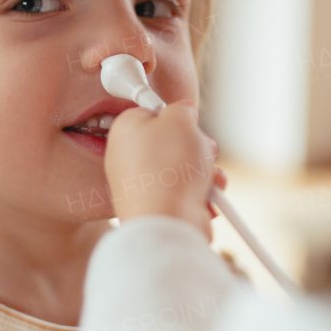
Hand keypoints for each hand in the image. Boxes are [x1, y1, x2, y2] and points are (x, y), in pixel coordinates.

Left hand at [104, 102, 220, 238]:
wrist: (166, 221)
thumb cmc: (169, 168)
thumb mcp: (180, 118)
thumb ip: (181, 109)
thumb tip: (182, 114)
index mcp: (124, 130)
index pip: (152, 112)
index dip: (175, 116)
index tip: (186, 121)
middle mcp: (126, 157)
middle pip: (171, 141)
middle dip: (196, 146)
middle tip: (201, 150)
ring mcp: (139, 185)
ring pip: (182, 168)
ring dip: (204, 171)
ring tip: (206, 177)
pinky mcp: (154, 206)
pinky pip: (183, 192)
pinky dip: (199, 193)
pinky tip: (205, 196)